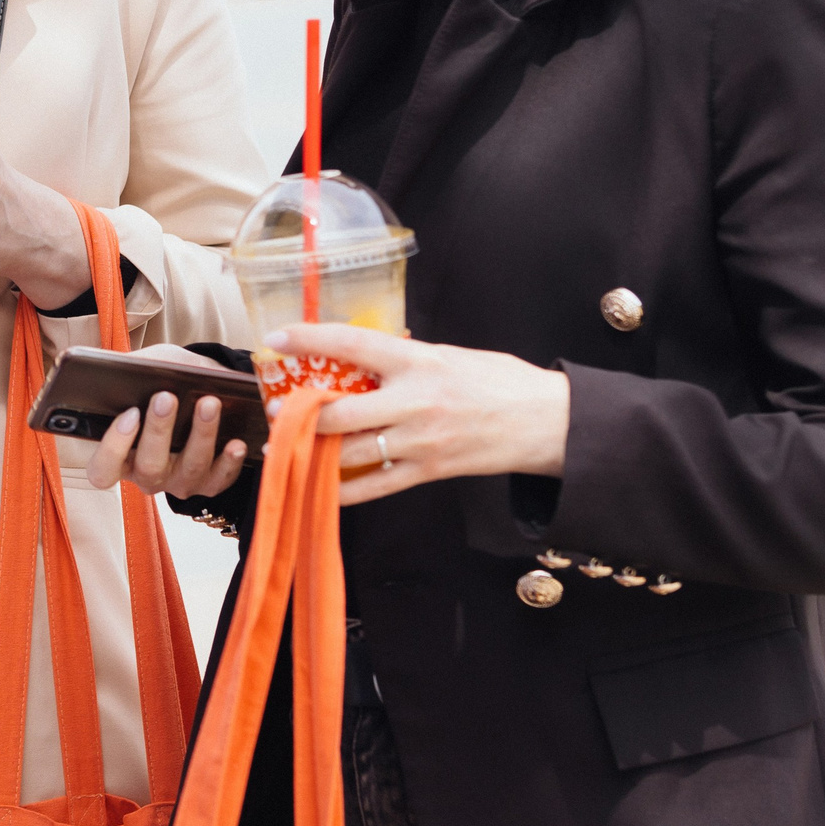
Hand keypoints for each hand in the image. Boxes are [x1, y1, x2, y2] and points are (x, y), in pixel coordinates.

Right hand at [83, 347, 251, 498]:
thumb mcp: (145, 369)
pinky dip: (229, 461)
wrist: (197, 390)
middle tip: (166, 396)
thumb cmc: (163, 380)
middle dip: (158, 431)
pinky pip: (220, 479)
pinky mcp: (210, 484)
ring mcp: (179, 482)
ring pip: (189, 469)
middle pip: (148, 468)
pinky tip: (236, 442)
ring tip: (209, 403)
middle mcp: (147, 475)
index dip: (113, 447)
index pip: (103, 470)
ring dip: (200, 435)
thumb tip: (139, 369)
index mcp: (120, 455)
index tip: (130, 412)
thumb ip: (135, 370)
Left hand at [266, 324, 570, 506]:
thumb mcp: (449, 354)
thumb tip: (361, 357)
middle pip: (338, 411)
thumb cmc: (501, 381)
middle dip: (299, 414)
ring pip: (348, 453)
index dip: (308, 339)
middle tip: (277, 412)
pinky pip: (373, 486)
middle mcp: (414, 401)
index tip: (277, 337)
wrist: (548, 424)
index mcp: (419, 360)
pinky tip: (319, 484)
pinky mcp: (428, 472)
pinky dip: (342, 488)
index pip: (352, 344)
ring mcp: (419, 441)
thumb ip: (405, 358)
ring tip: (289, 447)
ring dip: (312, 452)